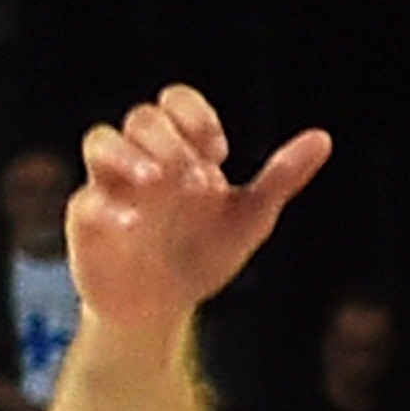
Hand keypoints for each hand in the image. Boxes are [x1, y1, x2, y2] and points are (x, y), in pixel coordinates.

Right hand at [69, 86, 332, 344]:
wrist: (163, 308)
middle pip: (143, 118)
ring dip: (126, 154)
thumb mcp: (249, 217)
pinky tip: (132, 228)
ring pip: (100, 140)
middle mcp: (142, 158)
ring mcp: (110, 185)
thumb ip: (280, 177)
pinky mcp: (87, 220)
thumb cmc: (202, 253)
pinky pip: (86, 201)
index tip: (219, 152)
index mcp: (181, 150)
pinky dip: (108, 208)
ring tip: (153, 182)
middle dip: (170, 141)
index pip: (176, 102)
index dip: (195, 116)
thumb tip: (323, 139)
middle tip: (196, 182)